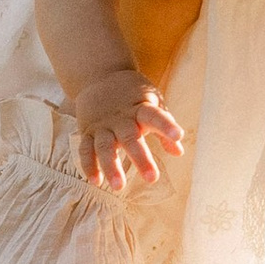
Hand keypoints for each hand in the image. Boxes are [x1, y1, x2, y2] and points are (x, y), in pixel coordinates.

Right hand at [68, 67, 182, 190]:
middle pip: (129, 137)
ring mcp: (102, 125)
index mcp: (140, 108)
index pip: (154, 116)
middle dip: (140, 158)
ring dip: (110, 166)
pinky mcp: (87, 132)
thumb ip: (164, 129)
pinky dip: (88, 165)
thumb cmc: (133, 96)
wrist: (99, 76)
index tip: (178, 136)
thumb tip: (179, 152)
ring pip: (104, 146)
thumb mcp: (152, 104)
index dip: (166, 126)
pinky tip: (95, 181)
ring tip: (119, 186)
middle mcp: (120, 118)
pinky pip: (85, 149)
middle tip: (152, 179)